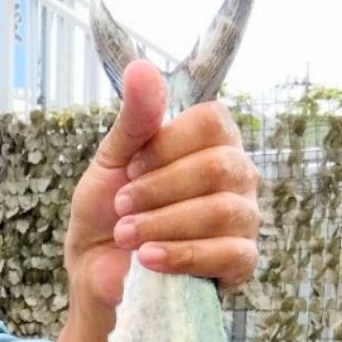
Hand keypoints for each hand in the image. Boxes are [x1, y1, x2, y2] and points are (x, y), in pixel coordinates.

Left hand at [64, 59, 260, 311]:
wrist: (97, 273)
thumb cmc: (108, 214)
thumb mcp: (111, 162)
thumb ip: (133, 120)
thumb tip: (140, 68)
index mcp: (210, 142)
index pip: (212, 122)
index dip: (166, 146)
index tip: (129, 168)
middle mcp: (236, 175)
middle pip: (218, 166)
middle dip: (158, 190)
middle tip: (121, 208)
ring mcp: (244, 219)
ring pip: (223, 210)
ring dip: (163, 223)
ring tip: (126, 236)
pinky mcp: (240, 262)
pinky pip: (229, 253)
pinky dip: (182, 255)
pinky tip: (149, 259)